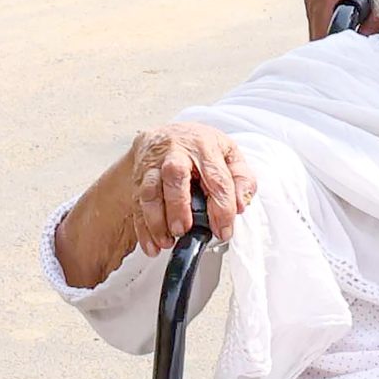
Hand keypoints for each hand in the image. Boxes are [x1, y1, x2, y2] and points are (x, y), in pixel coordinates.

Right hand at [128, 123, 256, 251]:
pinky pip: (136, 203)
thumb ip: (242, 178)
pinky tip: (151, 244)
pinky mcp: (138, 177)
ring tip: (167, 241)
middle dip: (178, 206)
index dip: (222, 208)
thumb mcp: (228, 153)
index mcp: (204, 146)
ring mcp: (153, 164)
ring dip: (156, 221)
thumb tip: (240, 204)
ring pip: (149, 191)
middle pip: (174, 176)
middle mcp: (176, 152)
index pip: (217, 178)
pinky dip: (142, 228)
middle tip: (183, 230)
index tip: (223, 230)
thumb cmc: (200, 147)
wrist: (168, 135)